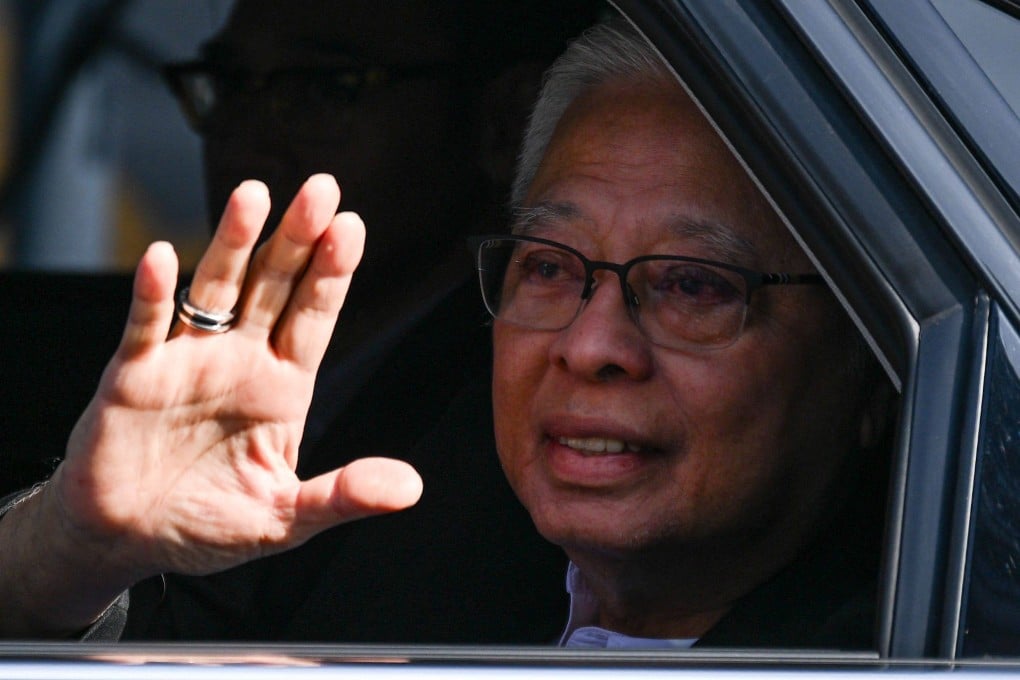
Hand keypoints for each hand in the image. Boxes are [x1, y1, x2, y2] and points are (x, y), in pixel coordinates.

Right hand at [53, 174, 422, 580]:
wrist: (128, 540)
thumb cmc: (210, 525)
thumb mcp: (287, 519)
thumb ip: (343, 496)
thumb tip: (411, 488)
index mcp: (282, 386)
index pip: (315, 318)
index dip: (333, 274)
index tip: (352, 228)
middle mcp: (240, 361)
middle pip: (274, 286)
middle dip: (297, 239)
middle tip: (322, 191)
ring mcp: (187, 361)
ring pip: (214, 290)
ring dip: (232, 244)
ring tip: (253, 195)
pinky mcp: (133, 376)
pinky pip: (144, 328)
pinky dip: (151, 295)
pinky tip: (161, 258)